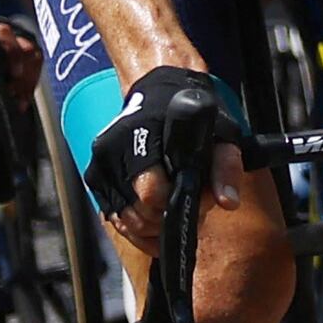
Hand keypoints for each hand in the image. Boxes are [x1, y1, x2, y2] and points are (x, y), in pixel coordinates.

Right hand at [86, 61, 237, 241]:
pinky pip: (114, 218)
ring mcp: (100, 165)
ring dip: (152, 225)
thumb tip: (228, 201)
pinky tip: (156, 219)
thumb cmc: (193, 119)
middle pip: (137, 212)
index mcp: (141, 136)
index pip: (151, 193)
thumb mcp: (221, 136)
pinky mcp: (94, 177)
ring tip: (172, 207)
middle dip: (166, 218)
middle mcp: (113, 151)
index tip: (196, 200)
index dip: (176, 204)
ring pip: (124, 220)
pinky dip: (136, 227)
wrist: (159, 95)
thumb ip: (226, 168)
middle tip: (186, 204)